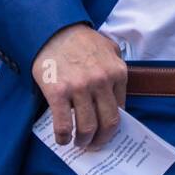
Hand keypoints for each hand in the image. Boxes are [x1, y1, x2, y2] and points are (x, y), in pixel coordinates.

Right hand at [30, 24, 127, 150]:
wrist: (53, 30)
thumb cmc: (81, 40)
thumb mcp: (109, 48)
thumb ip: (116, 69)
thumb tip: (117, 98)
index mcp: (117, 72)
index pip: (121, 109)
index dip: (114, 125)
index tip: (107, 131)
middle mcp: (101, 81)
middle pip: (108, 122)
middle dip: (102, 139)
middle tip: (95, 144)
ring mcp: (80, 88)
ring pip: (88, 127)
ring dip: (84, 141)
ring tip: (79, 142)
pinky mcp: (58, 93)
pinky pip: (63, 124)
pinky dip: (64, 137)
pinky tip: (63, 139)